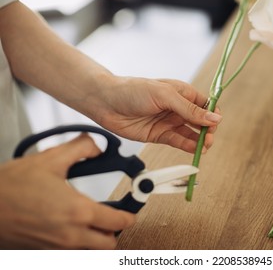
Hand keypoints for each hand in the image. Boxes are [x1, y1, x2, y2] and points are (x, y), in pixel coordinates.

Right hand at [0, 134, 134, 248]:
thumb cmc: (10, 187)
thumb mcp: (49, 159)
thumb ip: (80, 149)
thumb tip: (97, 147)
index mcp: (78, 212)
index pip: (118, 222)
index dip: (129, 214)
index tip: (131, 209)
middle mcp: (70, 235)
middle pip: (109, 244)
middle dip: (115, 231)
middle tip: (113, 216)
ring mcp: (56, 249)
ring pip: (91, 253)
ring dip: (97, 240)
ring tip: (93, 223)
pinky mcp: (43, 254)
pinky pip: (70, 256)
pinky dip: (78, 247)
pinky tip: (71, 229)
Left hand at [97, 77, 221, 152]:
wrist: (106, 102)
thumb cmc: (133, 90)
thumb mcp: (165, 96)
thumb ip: (189, 109)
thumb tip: (215, 117)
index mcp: (182, 93)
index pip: (205, 105)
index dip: (212, 114)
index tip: (215, 123)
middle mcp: (178, 108)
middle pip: (200, 121)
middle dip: (208, 130)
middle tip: (209, 138)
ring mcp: (169, 122)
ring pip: (191, 133)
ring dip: (200, 140)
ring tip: (204, 146)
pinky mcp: (160, 135)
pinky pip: (178, 141)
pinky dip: (187, 146)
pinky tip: (194, 149)